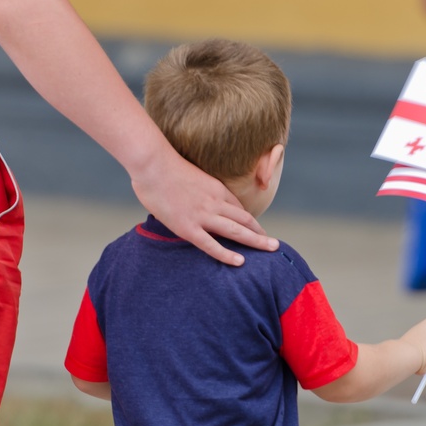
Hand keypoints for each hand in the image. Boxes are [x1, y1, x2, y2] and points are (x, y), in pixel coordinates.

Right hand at [130, 149, 278, 265]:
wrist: (152, 163)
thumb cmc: (165, 166)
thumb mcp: (191, 175)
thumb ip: (198, 188)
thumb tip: (192, 195)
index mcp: (216, 188)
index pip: (238, 208)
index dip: (249, 221)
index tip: (255, 231)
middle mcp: (215, 202)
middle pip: (245, 219)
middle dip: (261, 232)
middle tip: (274, 244)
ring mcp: (202, 215)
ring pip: (236, 231)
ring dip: (256, 241)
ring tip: (271, 249)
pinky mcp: (188, 227)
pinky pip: (211, 245)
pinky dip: (227, 254)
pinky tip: (240, 262)